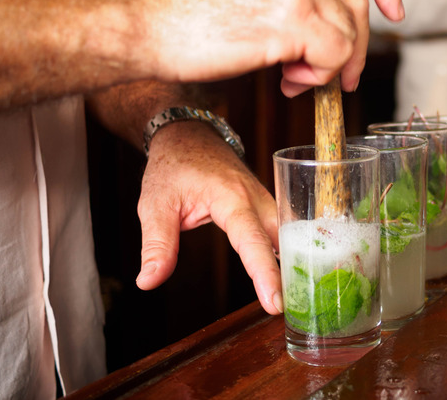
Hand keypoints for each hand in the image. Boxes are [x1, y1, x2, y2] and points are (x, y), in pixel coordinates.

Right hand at [123, 0, 402, 96]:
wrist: (140, 22)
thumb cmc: (180, 10)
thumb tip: (321, 26)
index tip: (394, 10)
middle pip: (355, 5)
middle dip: (354, 47)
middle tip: (338, 77)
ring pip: (347, 34)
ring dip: (328, 66)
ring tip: (294, 80)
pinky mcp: (292, 17)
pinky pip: (332, 55)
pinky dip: (318, 77)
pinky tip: (288, 82)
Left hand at [135, 120, 282, 314]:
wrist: (189, 136)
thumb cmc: (173, 167)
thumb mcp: (155, 204)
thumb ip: (156, 245)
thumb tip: (149, 281)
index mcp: (231, 197)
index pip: (252, 241)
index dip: (264, 273)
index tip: (274, 303)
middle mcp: (257, 199)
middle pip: (282, 241)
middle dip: (290, 275)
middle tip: (290, 309)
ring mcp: (267, 201)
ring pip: (289, 237)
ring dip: (295, 264)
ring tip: (298, 299)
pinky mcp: (268, 207)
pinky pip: (285, 233)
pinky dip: (290, 253)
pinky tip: (294, 276)